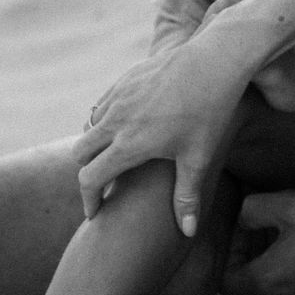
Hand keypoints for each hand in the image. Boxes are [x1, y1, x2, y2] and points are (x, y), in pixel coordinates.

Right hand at [73, 30, 247, 232]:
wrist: (215, 60)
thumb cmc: (210, 111)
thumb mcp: (200, 157)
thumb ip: (188, 197)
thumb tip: (187, 234)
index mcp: (130, 144)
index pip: (90, 179)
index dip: (89, 200)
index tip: (95, 213)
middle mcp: (116, 120)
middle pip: (80, 152)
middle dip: (86, 172)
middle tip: (102, 185)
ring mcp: (119, 96)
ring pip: (89, 125)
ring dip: (94, 143)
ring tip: (114, 156)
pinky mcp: (125, 78)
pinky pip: (103, 104)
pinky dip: (104, 119)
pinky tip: (124, 126)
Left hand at [220, 189, 294, 294]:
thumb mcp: (290, 204)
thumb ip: (253, 209)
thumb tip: (242, 217)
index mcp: (267, 281)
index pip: (225, 281)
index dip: (231, 256)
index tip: (248, 232)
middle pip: (255, 282)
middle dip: (258, 254)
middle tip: (275, 225)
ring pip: (280, 288)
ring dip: (282, 264)